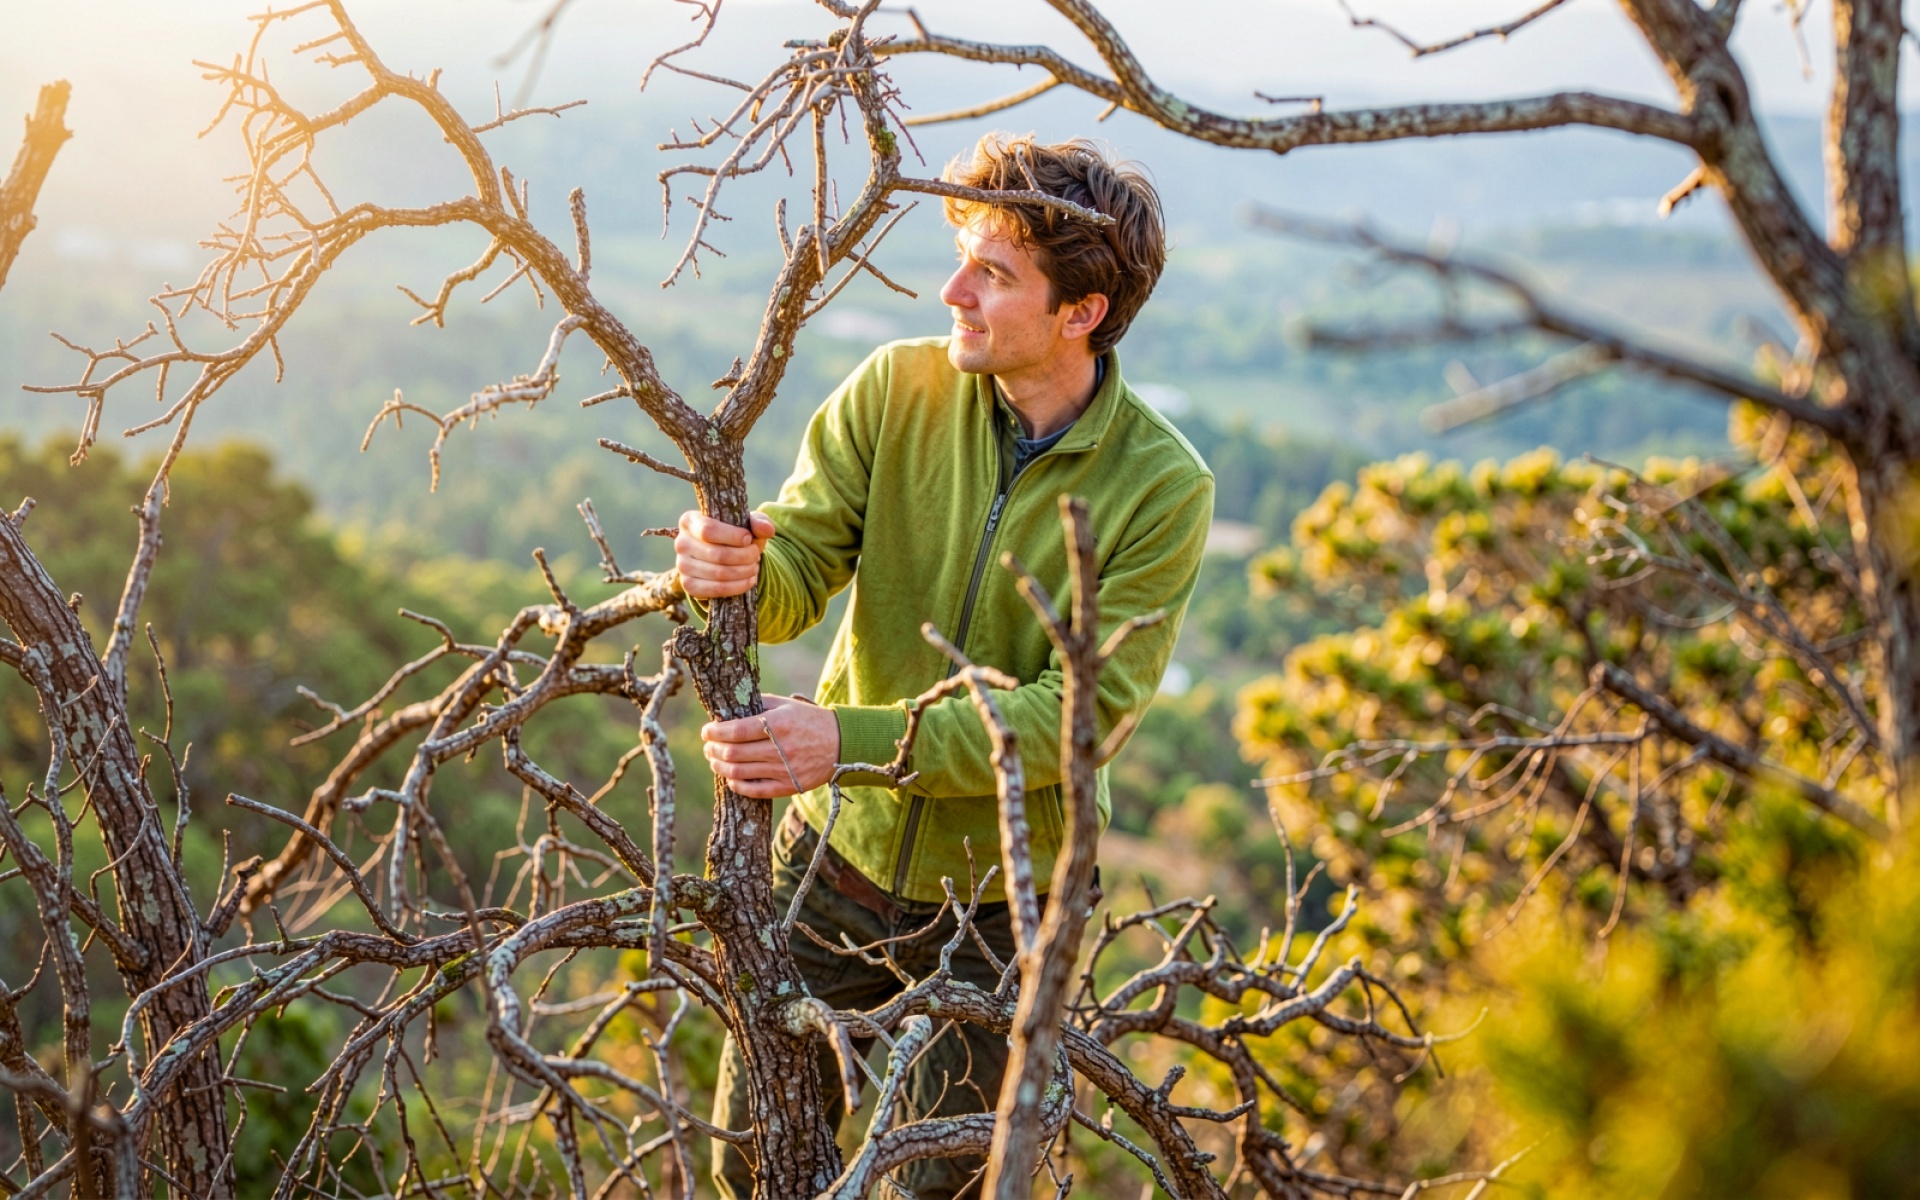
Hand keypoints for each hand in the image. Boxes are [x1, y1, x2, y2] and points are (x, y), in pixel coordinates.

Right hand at [674, 510, 775, 599]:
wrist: (723, 557)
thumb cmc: (734, 535)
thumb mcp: (747, 524)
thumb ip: (759, 522)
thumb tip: (767, 530)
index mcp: (689, 521)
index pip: (708, 530)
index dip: (733, 536)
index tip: (749, 539)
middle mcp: (681, 543)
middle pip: (717, 554)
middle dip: (744, 556)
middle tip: (756, 555)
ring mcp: (682, 566)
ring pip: (719, 573)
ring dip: (744, 571)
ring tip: (754, 567)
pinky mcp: (688, 585)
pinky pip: (716, 589)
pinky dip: (738, 586)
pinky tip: (749, 580)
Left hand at [702, 695, 839, 798]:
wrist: (842, 744)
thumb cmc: (810, 720)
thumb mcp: (786, 705)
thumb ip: (758, 705)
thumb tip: (726, 713)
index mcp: (778, 724)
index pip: (735, 730)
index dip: (715, 732)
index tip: (707, 731)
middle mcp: (780, 748)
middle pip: (733, 753)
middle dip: (713, 749)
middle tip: (708, 746)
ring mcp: (784, 770)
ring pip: (739, 772)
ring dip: (720, 766)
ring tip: (715, 760)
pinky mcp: (789, 786)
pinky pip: (755, 790)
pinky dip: (736, 785)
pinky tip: (730, 777)